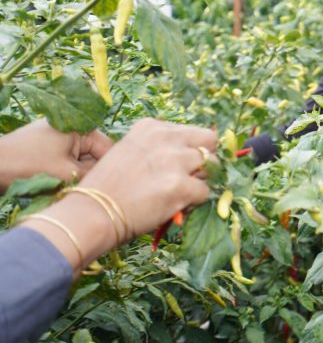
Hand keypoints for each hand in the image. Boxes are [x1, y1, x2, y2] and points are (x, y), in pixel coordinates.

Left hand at [0, 119, 112, 189]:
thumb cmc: (26, 165)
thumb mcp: (66, 172)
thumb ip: (93, 175)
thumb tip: (114, 181)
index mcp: (81, 127)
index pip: (109, 149)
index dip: (110, 170)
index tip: (111, 189)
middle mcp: (72, 129)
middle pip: (94, 157)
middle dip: (89, 174)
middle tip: (83, 190)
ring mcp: (58, 139)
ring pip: (79, 163)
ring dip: (75, 178)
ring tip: (65, 189)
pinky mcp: (46, 150)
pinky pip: (66, 164)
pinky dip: (64, 176)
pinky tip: (55, 186)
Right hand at [77, 118, 216, 237]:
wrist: (90, 214)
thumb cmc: (106, 188)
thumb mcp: (129, 151)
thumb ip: (158, 147)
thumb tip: (190, 153)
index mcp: (151, 127)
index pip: (190, 131)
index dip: (189, 150)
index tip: (178, 165)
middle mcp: (165, 138)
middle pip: (209, 140)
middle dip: (205, 158)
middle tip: (192, 176)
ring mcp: (174, 161)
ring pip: (211, 165)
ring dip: (201, 180)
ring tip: (182, 192)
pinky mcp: (180, 186)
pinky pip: (205, 192)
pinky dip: (195, 202)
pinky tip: (177, 206)